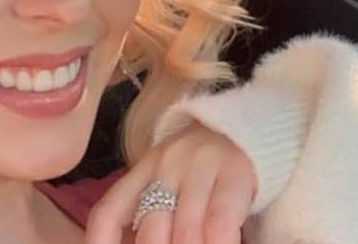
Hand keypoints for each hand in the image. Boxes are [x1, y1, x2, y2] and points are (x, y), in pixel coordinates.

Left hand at [86, 123, 256, 243]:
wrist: (249, 126)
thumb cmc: (205, 168)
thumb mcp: (170, 182)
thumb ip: (150, 215)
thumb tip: (131, 243)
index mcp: (143, 170)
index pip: (107, 213)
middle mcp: (166, 165)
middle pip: (152, 231)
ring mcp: (200, 166)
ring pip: (186, 231)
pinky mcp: (235, 172)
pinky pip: (220, 221)